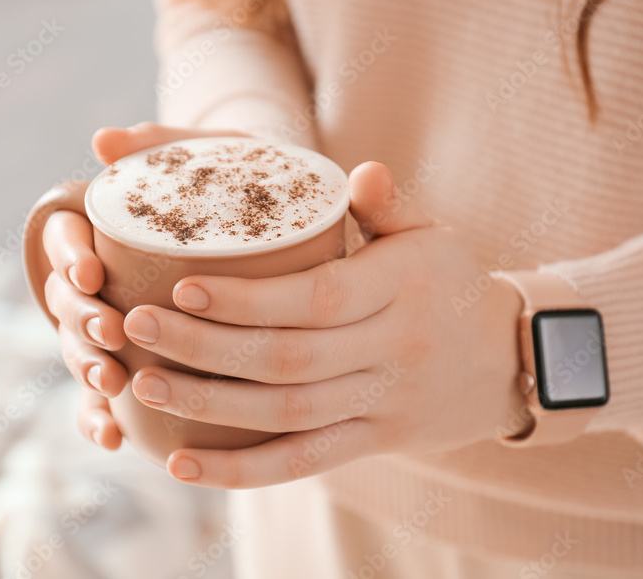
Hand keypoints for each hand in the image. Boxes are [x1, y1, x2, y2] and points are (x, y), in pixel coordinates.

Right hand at [41, 122, 249, 449]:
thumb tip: (102, 140)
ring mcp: (112, 321)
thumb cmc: (231, 183)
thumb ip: (163, 146)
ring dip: (88, 367)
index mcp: (103, 228)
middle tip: (107, 331)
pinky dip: (102, 415)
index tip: (91, 272)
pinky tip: (115, 435)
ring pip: (81, 348)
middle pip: (66, 299)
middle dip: (80, 319)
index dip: (69, 256)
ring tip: (110, 383)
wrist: (264, 218)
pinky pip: (106, 395)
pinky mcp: (133, 360)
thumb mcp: (209, 156)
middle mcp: (99, 277)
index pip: (66, 237)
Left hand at [122, 161, 524, 487]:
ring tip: (140, 385)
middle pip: (290, 358)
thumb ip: (390, 205)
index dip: (249, 299)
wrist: (509, 359)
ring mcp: (384, 402)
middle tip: (134, 329)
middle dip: (206, 348)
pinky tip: (181, 464)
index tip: (182, 286)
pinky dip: (241, 470)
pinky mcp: (375, 441)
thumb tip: (362, 173)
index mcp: (402, 288)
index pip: (318, 297)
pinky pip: (304, 462)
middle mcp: (393, 349)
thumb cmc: (451, 282)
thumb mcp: (432, 235)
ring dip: (210, 405)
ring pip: (289, 413)